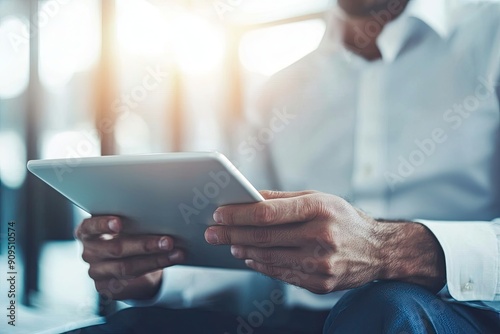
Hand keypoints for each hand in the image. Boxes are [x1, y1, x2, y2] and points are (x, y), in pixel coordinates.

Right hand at [75, 216, 184, 299]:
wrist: (124, 260)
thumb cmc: (124, 233)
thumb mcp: (124, 224)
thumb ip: (131, 219)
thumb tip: (160, 211)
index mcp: (87, 231)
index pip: (90, 227)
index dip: (103, 225)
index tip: (118, 223)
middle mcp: (89, 252)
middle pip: (116, 249)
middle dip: (144, 245)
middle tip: (167, 241)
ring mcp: (97, 271)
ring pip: (127, 267)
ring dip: (155, 260)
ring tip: (176, 253)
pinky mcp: (107, 288)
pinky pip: (132, 281)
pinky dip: (154, 269)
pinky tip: (169, 261)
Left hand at [205, 191, 444, 293]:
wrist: (378, 249)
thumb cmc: (344, 218)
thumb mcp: (319, 199)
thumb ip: (282, 199)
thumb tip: (248, 196)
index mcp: (319, 209)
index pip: (268, 212)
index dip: (239, 214)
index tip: (218, 213)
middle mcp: (321, 236)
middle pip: (263, 237)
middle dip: (232, 234)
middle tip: (212, 232)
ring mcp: (321, 263)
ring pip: (269, 258)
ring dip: (244, 250)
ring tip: (229, 244)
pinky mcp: (320, 283)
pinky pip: (282, 274)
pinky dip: (262, 266)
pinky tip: (251, 257)